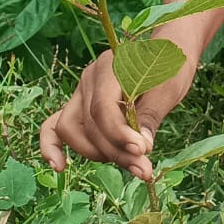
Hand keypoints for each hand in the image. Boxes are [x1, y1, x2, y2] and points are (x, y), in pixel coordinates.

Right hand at [39, 46, 192, 179]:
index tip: (142, 150)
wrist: (168, 55)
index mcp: (111, 64)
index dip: (119, 133)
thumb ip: (150, 116)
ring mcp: (80, 92)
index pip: (102, 107)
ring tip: (130, 163)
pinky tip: (59, 166)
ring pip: (72, 130)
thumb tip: (140, 148)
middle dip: (116, 151)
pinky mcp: (78, 107)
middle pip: (90, 123)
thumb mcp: (168, 89)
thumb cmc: (171, 69)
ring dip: (98, 153)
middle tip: (144, 168)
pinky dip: (53, 146)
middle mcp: (90, 77)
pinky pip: (54, 126)